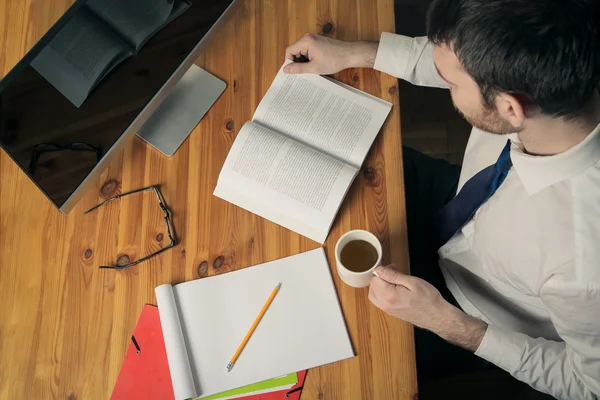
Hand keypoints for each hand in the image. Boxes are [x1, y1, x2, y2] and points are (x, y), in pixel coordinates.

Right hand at [284, 33, 377, 74]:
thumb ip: (298, 68)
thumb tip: (286, 70)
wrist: (350, 54)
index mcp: (306, 41)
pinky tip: (315, 66)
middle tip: (302, 73)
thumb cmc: (335, 60)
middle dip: (297, 62)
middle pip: (295, 51)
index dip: (289, 62)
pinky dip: (309, 59)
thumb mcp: (314, 68)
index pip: (290, 51)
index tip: (292, 72)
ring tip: (311, 70)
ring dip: (304, 62)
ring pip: (302, 52)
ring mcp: (314, 39)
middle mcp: (308, 38)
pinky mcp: (318, 43)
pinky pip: (308, 51)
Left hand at [369, 265, 486, 351]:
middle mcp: (385, 304)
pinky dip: (381, 293)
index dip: (383, 270)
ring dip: (379, 285)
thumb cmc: (428, 298)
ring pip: (374, 295)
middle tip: (393, 271)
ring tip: (393, 279)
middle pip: (372, 287)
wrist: (437, 316)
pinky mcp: (392, 313)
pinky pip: (379, 301)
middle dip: (380, 277)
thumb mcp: (412, 282)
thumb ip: (393, 275)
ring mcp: (388, 310)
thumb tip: (378, 270)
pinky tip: (393, 288)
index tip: (393, 267)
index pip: (375, 279)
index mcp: (389, 295)